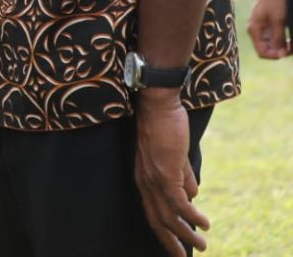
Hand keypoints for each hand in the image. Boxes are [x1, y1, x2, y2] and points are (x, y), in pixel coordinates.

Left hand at [134, 92, 209, 254]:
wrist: (157, 105)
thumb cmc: (164, 126)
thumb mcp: (174, 156)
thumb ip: (182, 175)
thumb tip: (194, 195)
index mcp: (144, 179)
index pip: (152, 213)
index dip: (164, 232)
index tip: (175, 247)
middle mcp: (145, 183)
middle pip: (157, 221)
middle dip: (171, 242)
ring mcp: (154, 179)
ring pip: (169, 216)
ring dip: (187, 233)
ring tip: (203, 245)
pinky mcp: (165, 173)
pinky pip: (179, 202)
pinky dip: (192, 216)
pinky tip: (204, 224)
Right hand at [248, 0, 289, 58]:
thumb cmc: (273, 2)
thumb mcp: (278, 20)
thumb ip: (278, 37)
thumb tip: (280, 54)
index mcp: (255, 31)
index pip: (262, 52)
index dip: (275, 56)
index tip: (286, 52)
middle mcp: (257, 32)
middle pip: (268, 50)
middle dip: (281, 51)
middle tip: (292, 47)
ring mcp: (262, 29)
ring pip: (272, 45)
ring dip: (283, 47)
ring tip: (292, 43)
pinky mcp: (268, 26)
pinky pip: (275, 38)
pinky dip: (283, 40)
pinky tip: (290, 39)